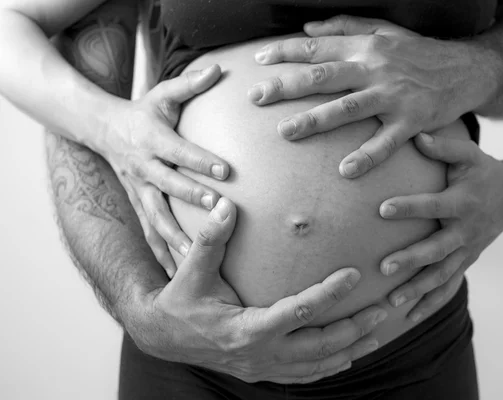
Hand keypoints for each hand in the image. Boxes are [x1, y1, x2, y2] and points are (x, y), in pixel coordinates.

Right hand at [102, 64, 229, 266]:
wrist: (102, 129)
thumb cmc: (142, 111)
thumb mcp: (163, 94)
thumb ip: (190, 83)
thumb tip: (219, 68)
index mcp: (152, 140)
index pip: (179, 151)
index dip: (201, 160)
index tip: (226, 170)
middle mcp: (143, 168)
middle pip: (168, 186)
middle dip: (192, 199)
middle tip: (219, 210)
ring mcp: (138, 190)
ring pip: (155, 217)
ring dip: (173, 237)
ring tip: (193, 256)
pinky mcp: (137, 204)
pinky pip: (148, 232)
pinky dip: (160, 252)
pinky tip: (175, 274)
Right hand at [130, 198, 387, 383]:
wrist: (162, 336)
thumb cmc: (180, 300)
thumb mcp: (192, 269)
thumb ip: (211, 239)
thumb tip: (227, 204)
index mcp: (247, 328)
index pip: (298, 312)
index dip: (329, 294)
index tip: (354, 275)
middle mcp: (260, 354)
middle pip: (319, 346)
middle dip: (354, 329)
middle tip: (384, 309)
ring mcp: (262, 368)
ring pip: (316, 366)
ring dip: (349, 349)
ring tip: (378, 333)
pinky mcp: (261, 372)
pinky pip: (303, 375)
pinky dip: (329, 367)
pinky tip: (347, 356)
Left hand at [251, 15, 486, 177]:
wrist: (465, 69)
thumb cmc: (419, 52)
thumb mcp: (384, 30)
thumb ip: (345, 27)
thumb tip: (307, 29)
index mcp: (365, 47)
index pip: (317, 48)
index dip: (285, 52)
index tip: (258, 61)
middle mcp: (375, 68)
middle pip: (324, 76)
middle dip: (286, 86)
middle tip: (256, 98)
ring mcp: (393, 96)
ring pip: (347, 107)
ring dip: (315, 120)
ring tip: (285, 132)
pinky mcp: (412, 121)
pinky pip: (386, 142)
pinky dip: (367, 156)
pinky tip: (346, 171)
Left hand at [378, 133, 502, 320]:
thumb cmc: (483, 170)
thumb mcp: (468, 153)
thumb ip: (443, 146)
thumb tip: (414, 135)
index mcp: (463, 201)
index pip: (433, 206)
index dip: (409, 207)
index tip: (382, 209)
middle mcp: (466, 230)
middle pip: (437, 250)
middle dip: (411, 260)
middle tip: (384, 268)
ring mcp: (468, 250)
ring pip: (442, 275)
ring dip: (418, 290)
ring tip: (392, 302)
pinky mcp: (466, 262)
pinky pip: (449, 286)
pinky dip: (431, 303)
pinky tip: (409, 317)